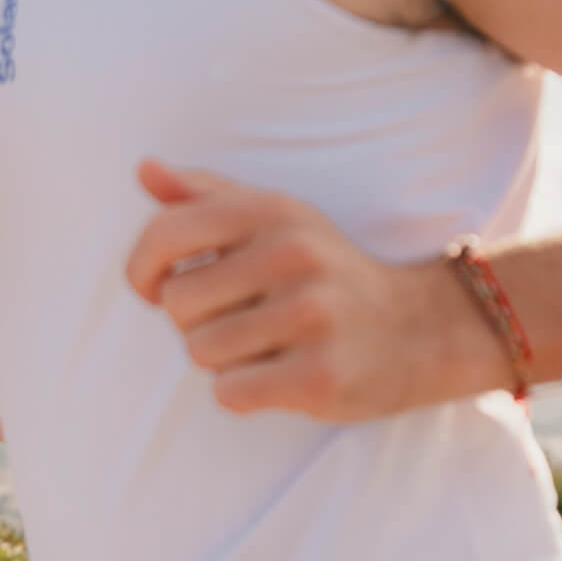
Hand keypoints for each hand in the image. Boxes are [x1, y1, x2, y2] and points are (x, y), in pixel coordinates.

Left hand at [126, 162, 428, 420]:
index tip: (150, 289)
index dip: (141, 268)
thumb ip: (204, 194)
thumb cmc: (323, 268)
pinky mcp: (320, 374)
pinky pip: (230, 392)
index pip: (165, 232)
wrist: (421, 327)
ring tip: (263, 345)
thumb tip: (144, 168)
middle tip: (235, 319)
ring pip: (200, 351)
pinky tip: (276, 375)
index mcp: (269, 210)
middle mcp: (290, 255)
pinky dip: (241, 392)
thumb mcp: (273, 216)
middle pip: (177, 303)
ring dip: (220, 358)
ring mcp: (309, 315)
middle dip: (192, 320)